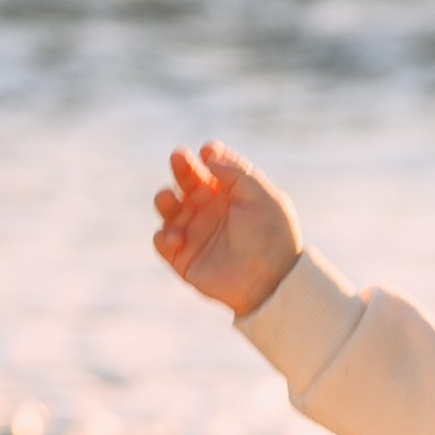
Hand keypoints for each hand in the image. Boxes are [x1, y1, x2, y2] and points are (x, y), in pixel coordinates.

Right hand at [153, 143, 302, 317]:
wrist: (271, 282)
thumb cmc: (272, 239)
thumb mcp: (262, 198)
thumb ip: (237, 174)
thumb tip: (209, 156)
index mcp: (232, 194)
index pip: (213, 167)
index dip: (208, 156)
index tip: (206, 151)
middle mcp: (210, 210)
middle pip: (187, 181)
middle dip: (181, 168)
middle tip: (179, 158)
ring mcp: (195, 232)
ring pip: (168, 208)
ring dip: (164, 199)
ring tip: (168, 199)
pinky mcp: (183, 258)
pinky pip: (162, 242)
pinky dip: (163, 236)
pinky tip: (177, 237)